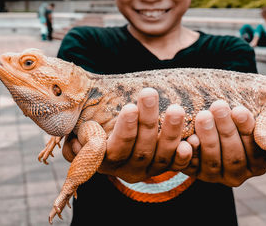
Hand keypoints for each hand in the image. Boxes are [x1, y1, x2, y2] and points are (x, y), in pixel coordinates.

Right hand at [62, 88, 192, 182]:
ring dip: (170, 132)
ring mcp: (150, 170)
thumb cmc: (100, 119)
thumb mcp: (88, 121)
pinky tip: (193, 140)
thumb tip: (73, 122)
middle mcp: (127, 169)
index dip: (124, 130)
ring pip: (162, 156)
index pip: (115, 149)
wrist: (123, 124)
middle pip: (141, 151)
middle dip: (147, 122)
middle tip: (150, 95)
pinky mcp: (167, 166)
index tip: (129, 107)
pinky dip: (186, 154)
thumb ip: (83, 122)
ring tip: (176, 109)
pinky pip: (179, 165)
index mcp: (104, 160)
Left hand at [182, 100, 265, 186]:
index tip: (239, 110)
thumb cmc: (250, 112)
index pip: (255, 150)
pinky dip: (187, 155)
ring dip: (207, 137)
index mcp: (258, 164)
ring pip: (212, 161)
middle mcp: (237, 175)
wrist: (217, 115)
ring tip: (203, 115)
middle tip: (218, 106)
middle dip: (226, 130)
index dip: (247, 130)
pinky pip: (189, 166)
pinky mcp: (193, 171)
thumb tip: (264, 134)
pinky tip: (188, 140)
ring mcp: (214, 175)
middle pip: (233, 157)